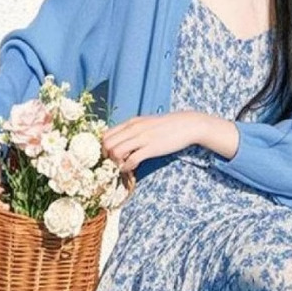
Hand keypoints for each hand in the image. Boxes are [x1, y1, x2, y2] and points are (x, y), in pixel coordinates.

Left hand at [103, 110, 237, 172]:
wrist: (187, 125)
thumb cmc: (167, 126)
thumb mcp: (147, 123)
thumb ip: (133, 130)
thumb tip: (122, 141)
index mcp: (131, 122)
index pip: (106, 134)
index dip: (103, 147)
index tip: (109, 155)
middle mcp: (133, 128)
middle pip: (106, 143)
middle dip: (106, 156)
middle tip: (114, 162)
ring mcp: (141, 138)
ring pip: (115, 152)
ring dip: (116, 162)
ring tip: (123, 165)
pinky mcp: (151, 148)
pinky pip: (131, 160)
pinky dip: (127, 167)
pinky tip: (132, 168)